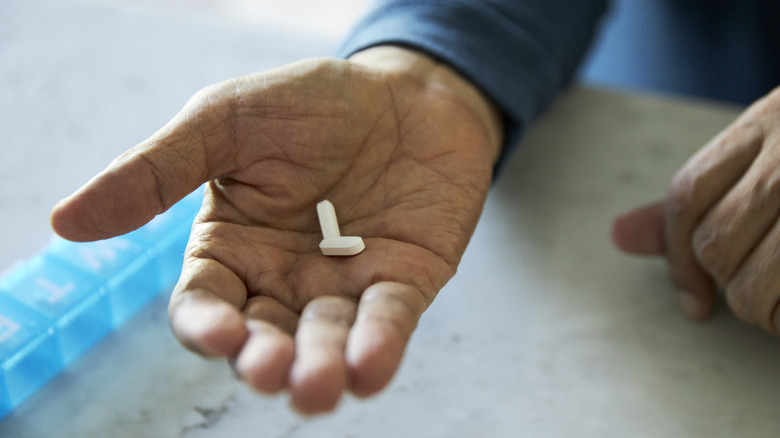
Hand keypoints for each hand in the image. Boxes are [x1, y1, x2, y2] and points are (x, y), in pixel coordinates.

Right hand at [50, 46, 501, 413]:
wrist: (404, 94)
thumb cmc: (310, 104)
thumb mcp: (225, 123)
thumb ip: (156, 172)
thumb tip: (64, 222)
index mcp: (233, 248)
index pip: (206, 305)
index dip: (208, 328)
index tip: (221, 334)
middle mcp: (284, 279)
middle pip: (265, 338)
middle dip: (266, 361)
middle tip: (271, 369)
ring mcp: (344, 286)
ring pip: (326, 342)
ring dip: (321, 368)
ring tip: (318, 387)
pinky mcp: (402, 282)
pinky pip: (388, 323)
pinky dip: (379, 347)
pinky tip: (370, 368)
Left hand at [611, 87, 779, 334]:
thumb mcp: (769, 151)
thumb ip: (701, 197)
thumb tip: (619, 236)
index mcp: (765, 125)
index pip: (686, 196)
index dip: (677, 258)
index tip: (693, 304)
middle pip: (718, 243)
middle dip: (732, 286)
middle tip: (764, 297)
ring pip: (759, 281)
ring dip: (768, 313)